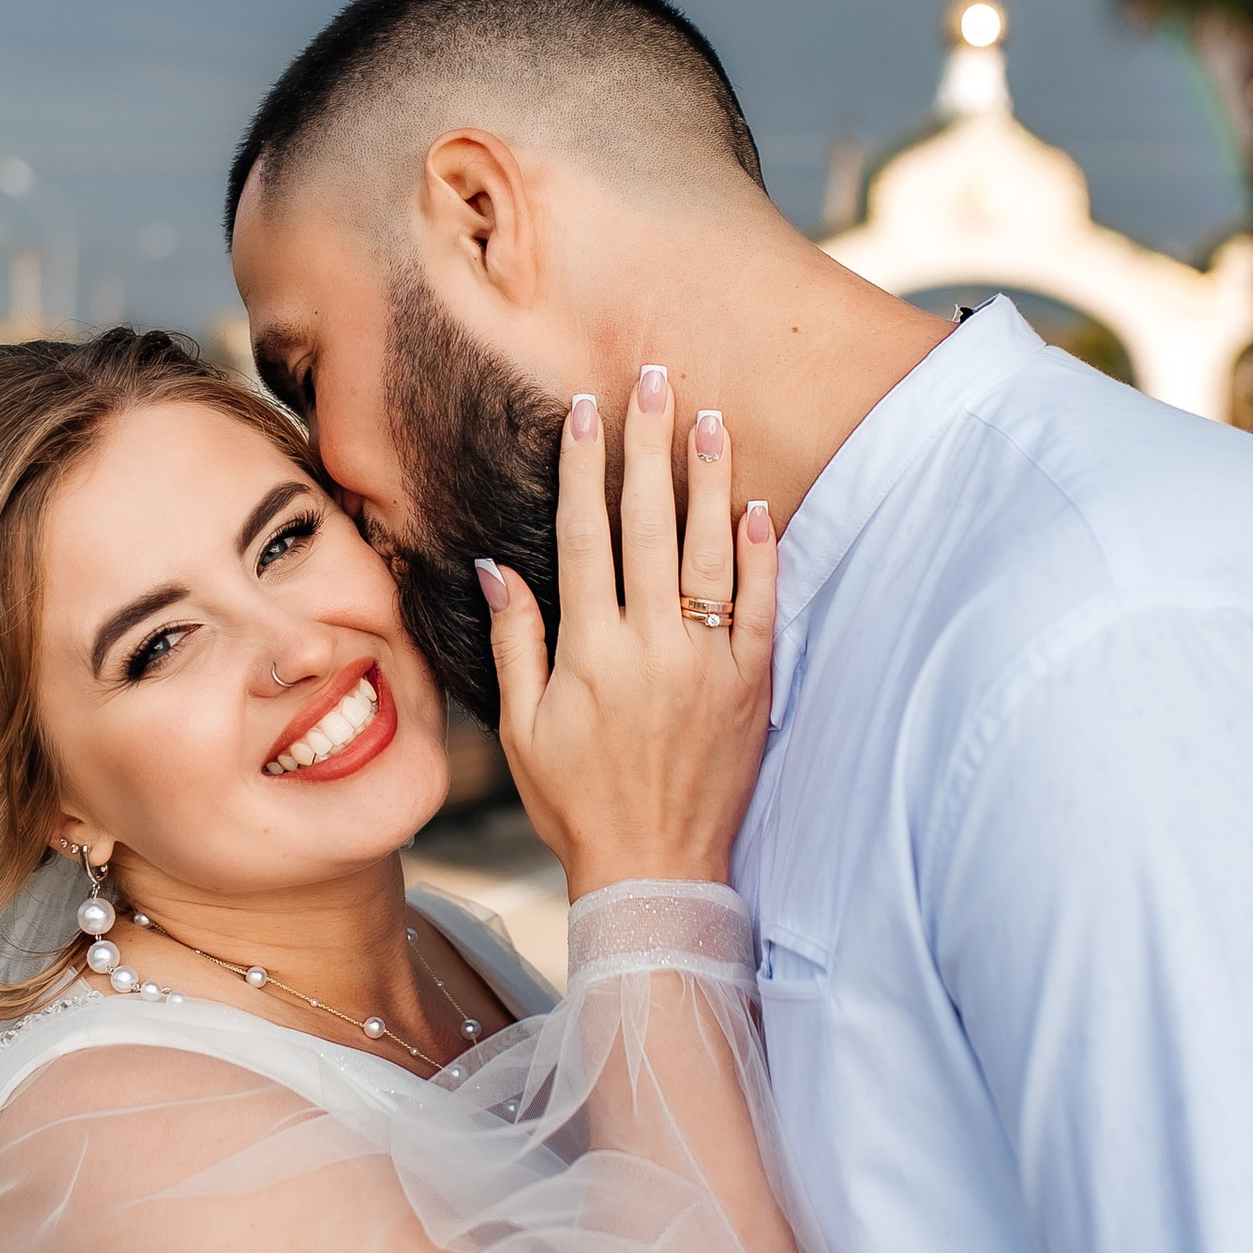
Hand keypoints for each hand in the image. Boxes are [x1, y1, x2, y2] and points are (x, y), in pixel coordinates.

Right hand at [481, 373, 776, 897]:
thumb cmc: (577, 804)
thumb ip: (516, 641)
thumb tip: (493, 566)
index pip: (585, 536)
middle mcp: (650, 647)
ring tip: (709, 418)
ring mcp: (706, 663)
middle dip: (647, 447)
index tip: (584, 409)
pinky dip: (758, 553)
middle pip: (650, 524)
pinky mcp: (751, 685)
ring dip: (710, 480)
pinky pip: (759, 606)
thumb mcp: (522, 728)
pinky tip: (755, 505)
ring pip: (709, 552)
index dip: (583, 467)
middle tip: (652, 380)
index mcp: (589, 652)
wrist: (656, 872)